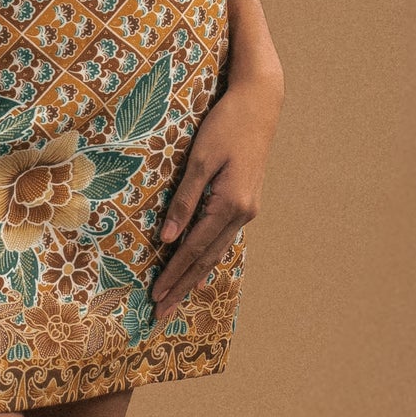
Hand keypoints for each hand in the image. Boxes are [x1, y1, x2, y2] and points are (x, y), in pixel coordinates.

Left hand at [149, 70, 281, 317]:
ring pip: (217, 251)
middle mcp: (243, 214)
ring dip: (194, 275)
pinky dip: (208, 257)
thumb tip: (168, 238)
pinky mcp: (246, 202)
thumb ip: (185, 200)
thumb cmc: (226, 125)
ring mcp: (248, 209)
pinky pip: (223, 238)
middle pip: (207, 259)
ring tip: (176, 298)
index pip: (195, 249)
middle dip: (183, 286)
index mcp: (231, 205)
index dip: (174, 274)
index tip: (155, 296)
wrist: (260, 104)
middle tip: (161, 312)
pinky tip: (200, 269)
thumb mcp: (199, 160)